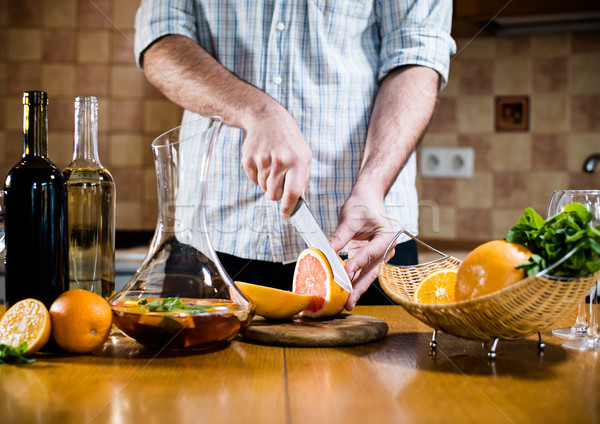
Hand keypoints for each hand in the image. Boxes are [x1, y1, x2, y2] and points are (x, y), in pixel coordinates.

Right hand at [241, 107, 311, 216]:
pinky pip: (253, 179)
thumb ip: (303, 179)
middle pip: (273, 194)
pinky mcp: (248, 159)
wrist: (267, 119)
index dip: (288, 207)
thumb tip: (299, 200)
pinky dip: (257, 175)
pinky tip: (263, 160)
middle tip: (279, 178)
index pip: (292, 192)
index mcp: (297, 161)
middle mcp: (280, 161)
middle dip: (276, 193)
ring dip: (267, 182)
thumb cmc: (289, 140)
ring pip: (263, 187)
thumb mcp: (304, 155)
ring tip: (272, 164)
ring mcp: (262, 159)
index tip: (285, 214)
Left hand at [329, 190, 396, 309]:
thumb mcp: (350, 219)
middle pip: (371, 271)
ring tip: (347, 302)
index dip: (357, 265)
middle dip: (359, 287)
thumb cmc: (363, 205)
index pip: (369, 254)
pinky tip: (344, 291)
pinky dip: (352, 280)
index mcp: (387, 238)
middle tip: (349, 302)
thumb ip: (339, 237)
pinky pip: (360, 271)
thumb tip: (325, 252)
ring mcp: (378, 255)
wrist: (368, 198)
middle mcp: (385, 249)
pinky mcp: (368, 257)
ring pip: (366, 275)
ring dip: (356, 288)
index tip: (345, 273)